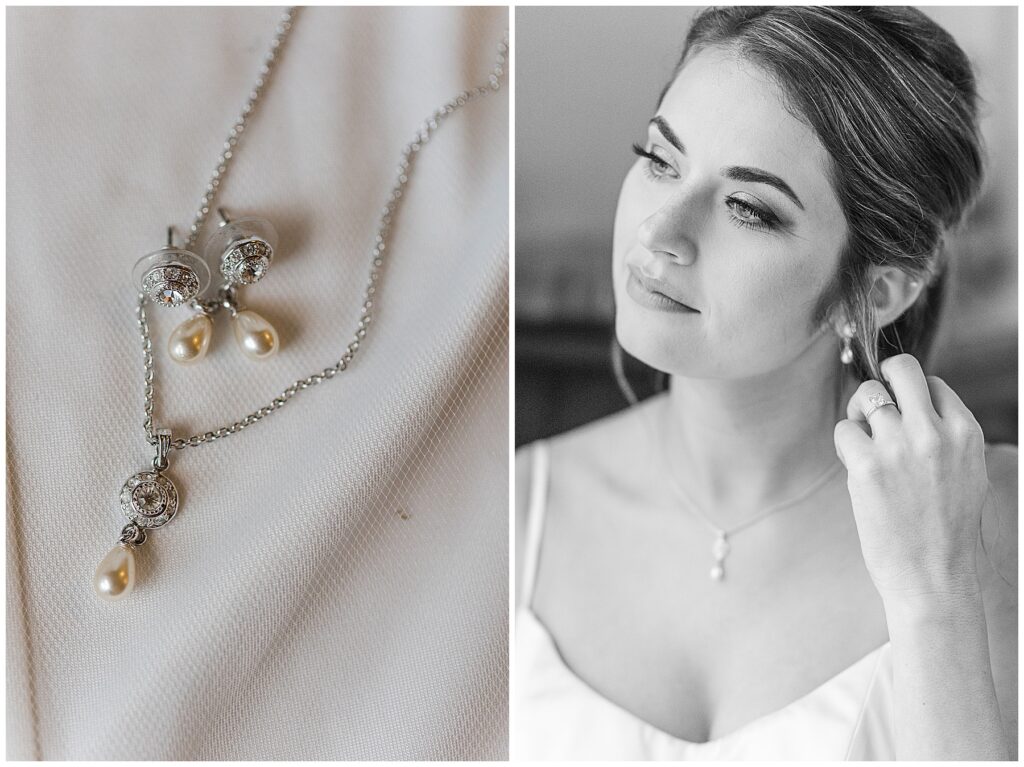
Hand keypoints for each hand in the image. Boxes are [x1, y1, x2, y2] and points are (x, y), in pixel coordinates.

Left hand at [833, 354, 988, 606]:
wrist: (935, 578)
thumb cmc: (947, 533)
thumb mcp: (968, 476)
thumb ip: (946, 439)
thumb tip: (916, 410)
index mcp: (965, 433)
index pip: (932, 384)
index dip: (911, 398)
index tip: (903, 419)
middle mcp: (934, 432)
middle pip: (901, 368)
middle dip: (883, 381)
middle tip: (874, 408)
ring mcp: (899, 446)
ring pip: (866, 395)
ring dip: (859, 415)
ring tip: (864, 443)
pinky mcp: (867, 465)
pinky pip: (844, 430)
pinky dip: (845, 444)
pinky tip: (856, 466)